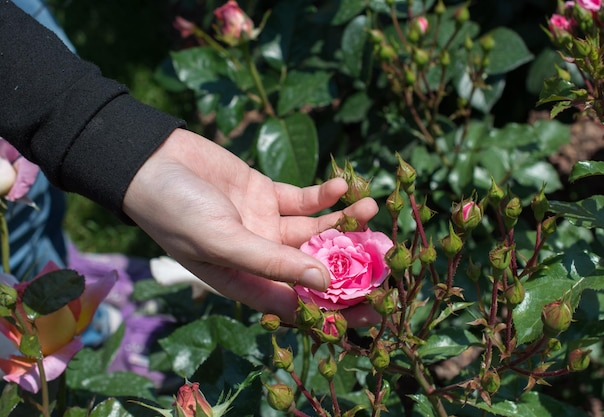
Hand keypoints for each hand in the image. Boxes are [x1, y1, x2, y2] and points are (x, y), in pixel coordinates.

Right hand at [122, 128, 378, 323]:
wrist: (151, 161)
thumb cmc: (176, 210)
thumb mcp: (222, 240)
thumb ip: (271, 262)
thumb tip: (321, 283)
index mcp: (244, 280)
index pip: (297, 302)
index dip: (334, 307)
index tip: (372, 307)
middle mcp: (258, 256)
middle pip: (313, 266)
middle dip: (349, 260)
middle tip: (385, 251)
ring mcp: (264, 224)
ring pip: (314, 230)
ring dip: (341, 220)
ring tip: (369, 206)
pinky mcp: (265, 194)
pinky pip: (302, 200)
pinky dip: (322, 195)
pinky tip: (341, 185)